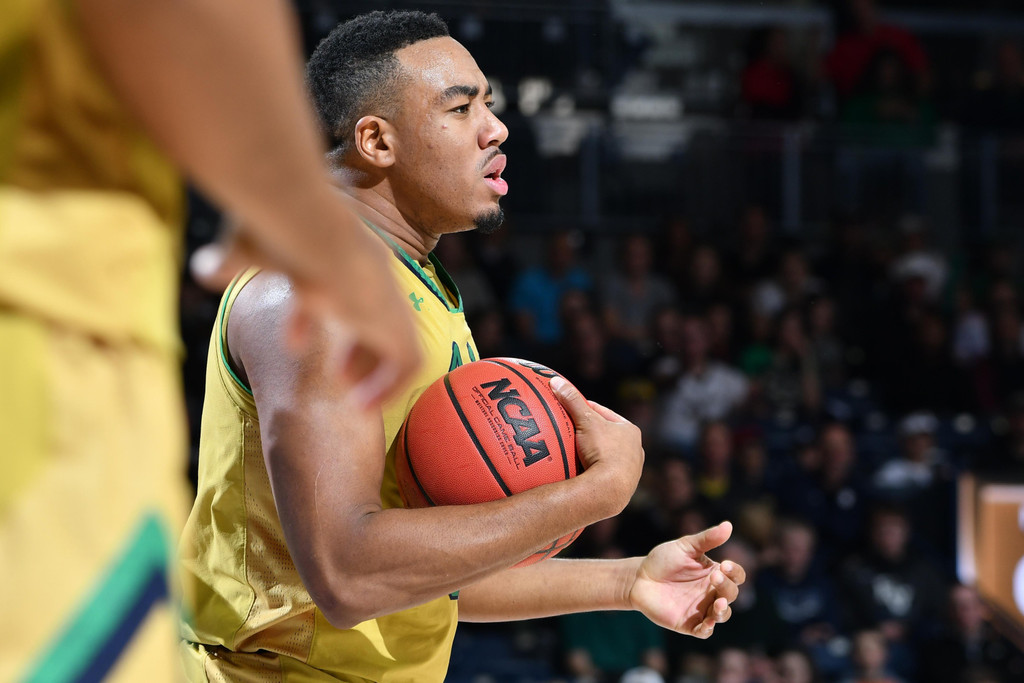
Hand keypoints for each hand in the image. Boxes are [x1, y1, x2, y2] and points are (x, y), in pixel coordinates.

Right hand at [191, 220, 419, 408]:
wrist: (320, 240)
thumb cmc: (281, 237)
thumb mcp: (252, 246)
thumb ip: (232, 260)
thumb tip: (203, 267)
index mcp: (343, 256)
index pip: (338, 288)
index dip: (312, 318)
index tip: (293, 344)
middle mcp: (372, 278)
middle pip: (373, 319)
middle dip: (356, 348)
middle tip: (335, 373)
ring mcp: (389, 302)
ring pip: (394, 342)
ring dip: (370, 369)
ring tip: (349, 395)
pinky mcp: (399, 327)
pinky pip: (409, 364)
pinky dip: (388, 386)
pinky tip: (361, 405)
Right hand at [550, 376, 642, 516]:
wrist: (610, 490)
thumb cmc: (602, 451)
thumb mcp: (586, 421)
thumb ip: (572, 400)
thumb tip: (555, 380)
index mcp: (631, 431)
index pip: (604, 414)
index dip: (586, 409)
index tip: (569, 408)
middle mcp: (635, 451)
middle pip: (606, 436)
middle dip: (589, 433)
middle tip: (569, 430)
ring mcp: (631, 471)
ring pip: (607, 456)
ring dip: (591, 454)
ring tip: (572, 453)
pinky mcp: (623, 488)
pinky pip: (604, 475)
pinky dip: (593, 471)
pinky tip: (579, 472)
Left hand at [627, 521, 745, 638]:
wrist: (639, 578)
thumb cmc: (663, 560)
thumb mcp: (684, 547)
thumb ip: (706, 539)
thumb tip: (729, 525)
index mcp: (715, 574)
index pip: (736, 576)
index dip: (735, 572)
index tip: (724, 565)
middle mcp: (712, 593)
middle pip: (731, 594)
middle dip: (726, 586)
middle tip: (713, 576)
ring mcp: (702, 609)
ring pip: (722, 614)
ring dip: (723, 610)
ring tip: (718, 602)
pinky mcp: (689, 623)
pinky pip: (704, 631)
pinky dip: (708, 628)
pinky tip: (706, 622)